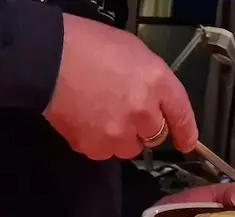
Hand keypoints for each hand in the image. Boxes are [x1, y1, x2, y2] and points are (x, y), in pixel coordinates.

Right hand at [44, 14, 196, 160]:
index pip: (181, 114)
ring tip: (101, 116)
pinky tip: (85, 121)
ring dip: (121, 137)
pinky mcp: (96, 147)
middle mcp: (143, 111)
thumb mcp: (132, 51)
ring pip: (130, 148)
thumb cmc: (87, 46)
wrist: (48, 60)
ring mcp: (119, 133)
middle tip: (124, 111)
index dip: (186, 131)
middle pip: (155, 136)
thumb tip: (155, 102)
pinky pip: (104, 152)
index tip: (186, 142)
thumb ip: (150, 80)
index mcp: (156, 81)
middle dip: (144, 128)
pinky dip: (98, 142)